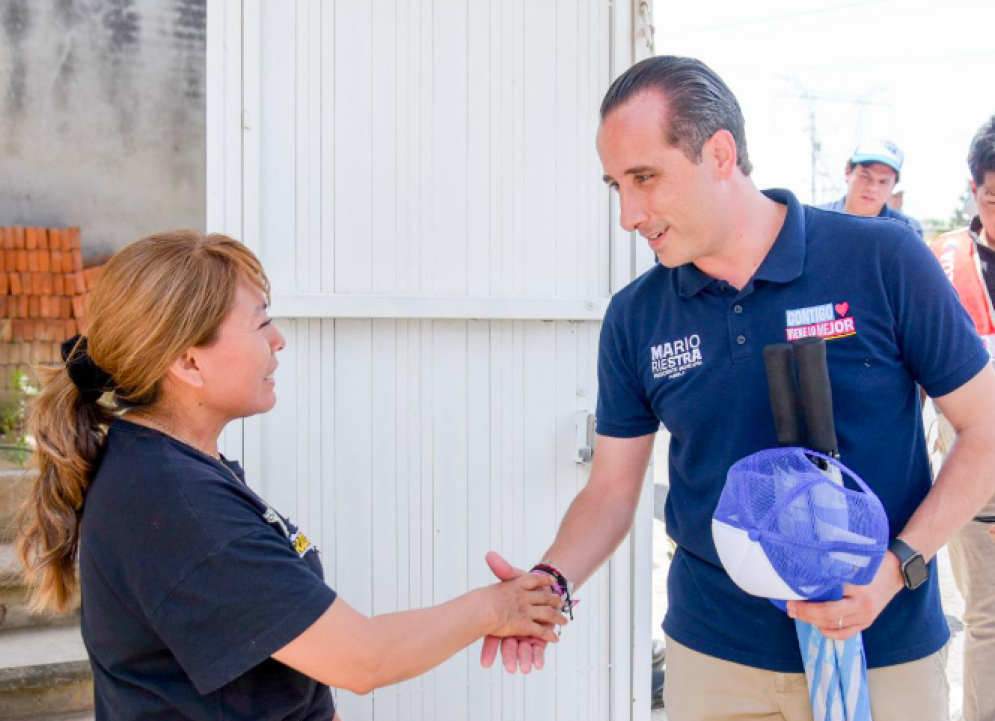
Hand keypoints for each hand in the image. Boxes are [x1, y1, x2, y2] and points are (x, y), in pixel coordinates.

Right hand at [479, 551, 553, 673]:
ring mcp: (526, 627)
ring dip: (527, 658)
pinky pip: (539, 640)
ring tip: (527, 669)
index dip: (488, 650)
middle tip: (509, 669)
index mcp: (503, 614)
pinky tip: (539, 664)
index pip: (492, 633)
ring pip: (524, 648)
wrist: (543, 585)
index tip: (485, 663)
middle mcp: (513, 622)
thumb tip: (489, 555)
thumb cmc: (522, 582)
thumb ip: (501, 568)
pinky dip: (540, 652)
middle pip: (509, 644)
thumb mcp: (510, 575)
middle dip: (510, 657)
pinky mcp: (538, 630)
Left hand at [786, 553, 904, 640]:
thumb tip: (807, 577)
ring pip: (835, 626)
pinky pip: (846, 633)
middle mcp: (862, 607)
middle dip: (806, 613)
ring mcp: (866, 617)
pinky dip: (830, 632)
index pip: (827, 603)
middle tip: (790, 607)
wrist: (897, 570)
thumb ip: (834, 572)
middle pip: (828, 616)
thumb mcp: (853, 564)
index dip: (807, 604)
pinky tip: (818, 626)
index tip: (791, 598)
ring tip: (798, 614)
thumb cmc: (873, 562)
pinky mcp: (867, 622)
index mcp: (858, 592)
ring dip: (813, 621)